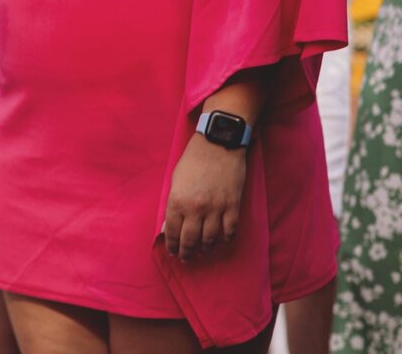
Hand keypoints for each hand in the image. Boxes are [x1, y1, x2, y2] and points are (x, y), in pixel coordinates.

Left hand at [163, 133, 245, 262]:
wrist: (218, 145)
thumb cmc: (193, 160)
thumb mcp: (175, 180)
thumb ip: (173, 204)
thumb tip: (169, 226)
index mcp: (177, 201)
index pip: (172, 232)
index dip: (172, 246)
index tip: (173, 252)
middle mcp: (196, 208)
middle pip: (190, 241)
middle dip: (187, 253)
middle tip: (186, 258)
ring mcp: (216, 209)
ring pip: (210, 240)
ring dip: (205, 249)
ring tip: (201, 252)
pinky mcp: (233, 207)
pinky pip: (230, 232)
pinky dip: (225, 240)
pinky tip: (221, 241)